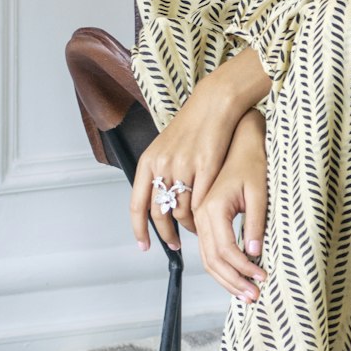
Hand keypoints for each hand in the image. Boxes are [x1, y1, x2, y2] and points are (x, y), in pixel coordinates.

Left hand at [130, 48, 271, 251]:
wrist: (213, 104)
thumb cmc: (192, 124)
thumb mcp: (165, 147)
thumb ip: (159, 172)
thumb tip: (159, 198)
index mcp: (149, 162)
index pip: (137, 205)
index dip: (139, 230)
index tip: (144, 245)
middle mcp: (163, 166)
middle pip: (160, 213)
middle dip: (167, 234)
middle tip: (174, 244)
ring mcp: (184, 167)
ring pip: (183, 211)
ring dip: (189, 225)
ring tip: (195, 228)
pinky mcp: (207, 167)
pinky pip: (202, 202)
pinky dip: (204, 216)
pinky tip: (208, 219)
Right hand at [193, 109, 269, 301]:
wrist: (240, 140)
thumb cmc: (252, 162)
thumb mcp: (259, 192)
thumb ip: (255, 222)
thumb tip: (254, 253)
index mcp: (212, 207)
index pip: (225, 250)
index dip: (244, 268)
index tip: (263, 278)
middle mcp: (201, 214)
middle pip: (212, 260)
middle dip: (234, 281)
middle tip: (255, 297)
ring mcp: (200, 216)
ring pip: (208, 258)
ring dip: (227, 278)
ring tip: (247, 293)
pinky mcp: (205, 217)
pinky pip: (209, 248)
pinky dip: (222, 266)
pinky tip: (238, 276)